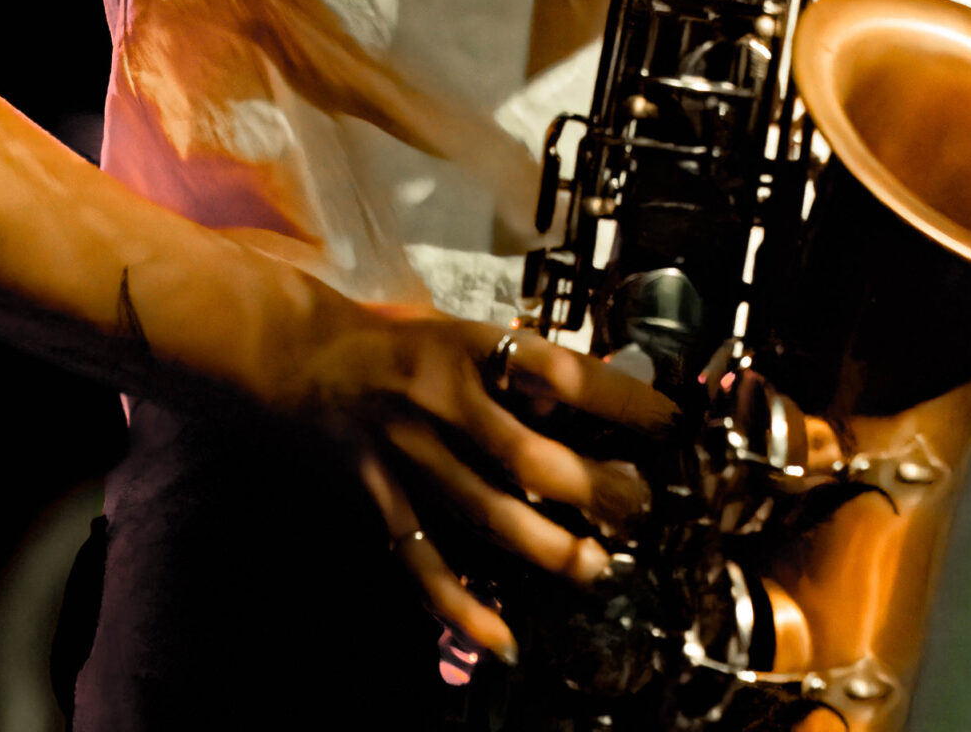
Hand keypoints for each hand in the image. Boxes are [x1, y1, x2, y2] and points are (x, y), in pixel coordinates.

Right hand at [295, 310, 669, 662]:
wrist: (301, 358)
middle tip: (638, 507)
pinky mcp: (378, 498)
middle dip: (592, 489)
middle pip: (527, 456)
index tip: (670, 423)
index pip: (559, 373)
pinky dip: (462, 606)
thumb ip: (519, 368)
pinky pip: (423, 561)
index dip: (620, 400)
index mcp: (470, 348)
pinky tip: (504, 636)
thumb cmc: (401, 347)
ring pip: (485, 514)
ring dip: (547, 547)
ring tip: (595, 565)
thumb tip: (600, 401)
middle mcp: (440, 400)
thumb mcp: (462, 333)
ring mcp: (407, 453)